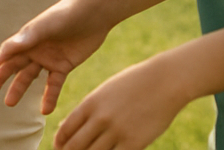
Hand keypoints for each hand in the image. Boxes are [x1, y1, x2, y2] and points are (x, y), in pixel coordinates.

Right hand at [0, 0, 111, 113]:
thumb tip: (5, 50)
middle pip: (14, 66)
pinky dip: (49, 97)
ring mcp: (48, 59)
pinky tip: (45, 111)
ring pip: (30, 77)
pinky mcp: (63, 66)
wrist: (91, 15)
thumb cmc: (64, 15)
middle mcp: (34, 49)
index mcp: (26, 38)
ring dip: (20, 89)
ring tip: (10, 103)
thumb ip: (26, 38)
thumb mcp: (44, 26)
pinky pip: (53, 85)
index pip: (7, 52)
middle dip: (2, 78)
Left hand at [51, 57, 188, 149]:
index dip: (59, 143)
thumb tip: (69, 127)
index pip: (66, 129)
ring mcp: (117, 131)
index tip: (58, 148)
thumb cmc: (134, 85)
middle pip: (75, 146)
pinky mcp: (135, 142)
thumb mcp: (105, 92)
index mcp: (90, 104)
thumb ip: (89, 110)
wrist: (165, 82)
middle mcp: (100, 118)